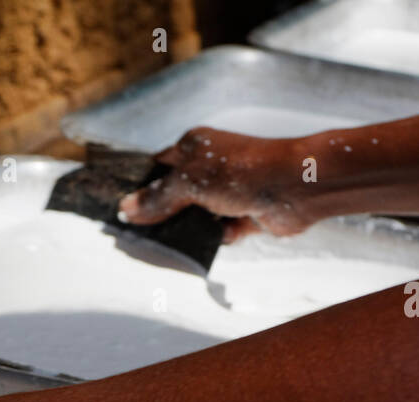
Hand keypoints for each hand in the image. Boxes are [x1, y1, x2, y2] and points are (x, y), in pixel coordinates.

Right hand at [118, 127, 314, 241]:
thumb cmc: (242, 171)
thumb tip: (127, 208)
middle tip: (146, 231)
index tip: (124, 208)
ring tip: (185, 235)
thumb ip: (157, 198)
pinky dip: (220, 236)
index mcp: (193, 147)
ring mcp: (228, 190)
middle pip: (175, 195)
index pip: (157, 166)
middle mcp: (210, 166)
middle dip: (165, 214)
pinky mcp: (244, 213)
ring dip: (194, 227)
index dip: (141, 186)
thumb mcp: (188, 182)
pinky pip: (221, 231)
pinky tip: (223, 234)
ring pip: (197, 216)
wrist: (295, 187)